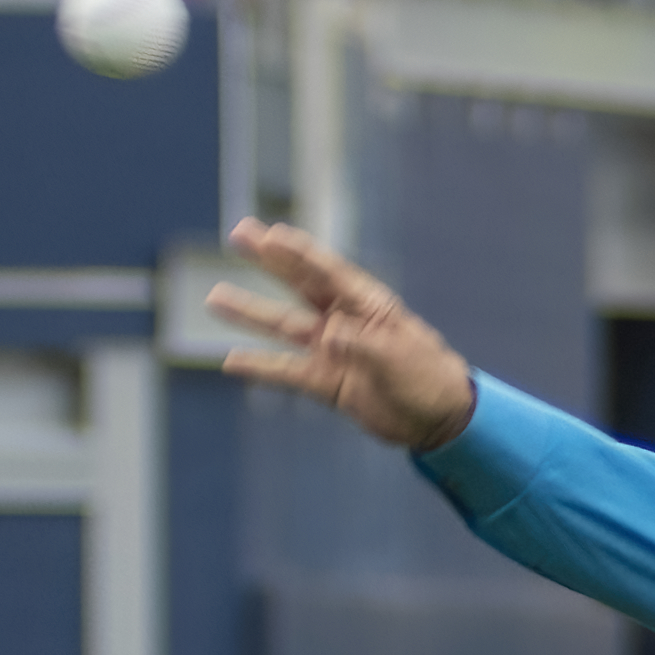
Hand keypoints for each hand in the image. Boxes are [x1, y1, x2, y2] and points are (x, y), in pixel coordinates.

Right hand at [206, 218, 478, 450]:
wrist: (439, 420)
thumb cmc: (428, 379)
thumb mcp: (399, 359)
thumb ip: (363, 346)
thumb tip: (330, 338)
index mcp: (368, 305)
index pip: (327, 271)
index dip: (298, 252)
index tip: (269, 234)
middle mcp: (344, 321)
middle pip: (299, 284)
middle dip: (269, 260)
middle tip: (238, 234)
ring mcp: (332, 350)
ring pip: (283, 326)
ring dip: (250, 312)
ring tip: (215, 297)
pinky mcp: (326, 382)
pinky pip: (286, 371)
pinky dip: (260, 367)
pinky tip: (230, 361)